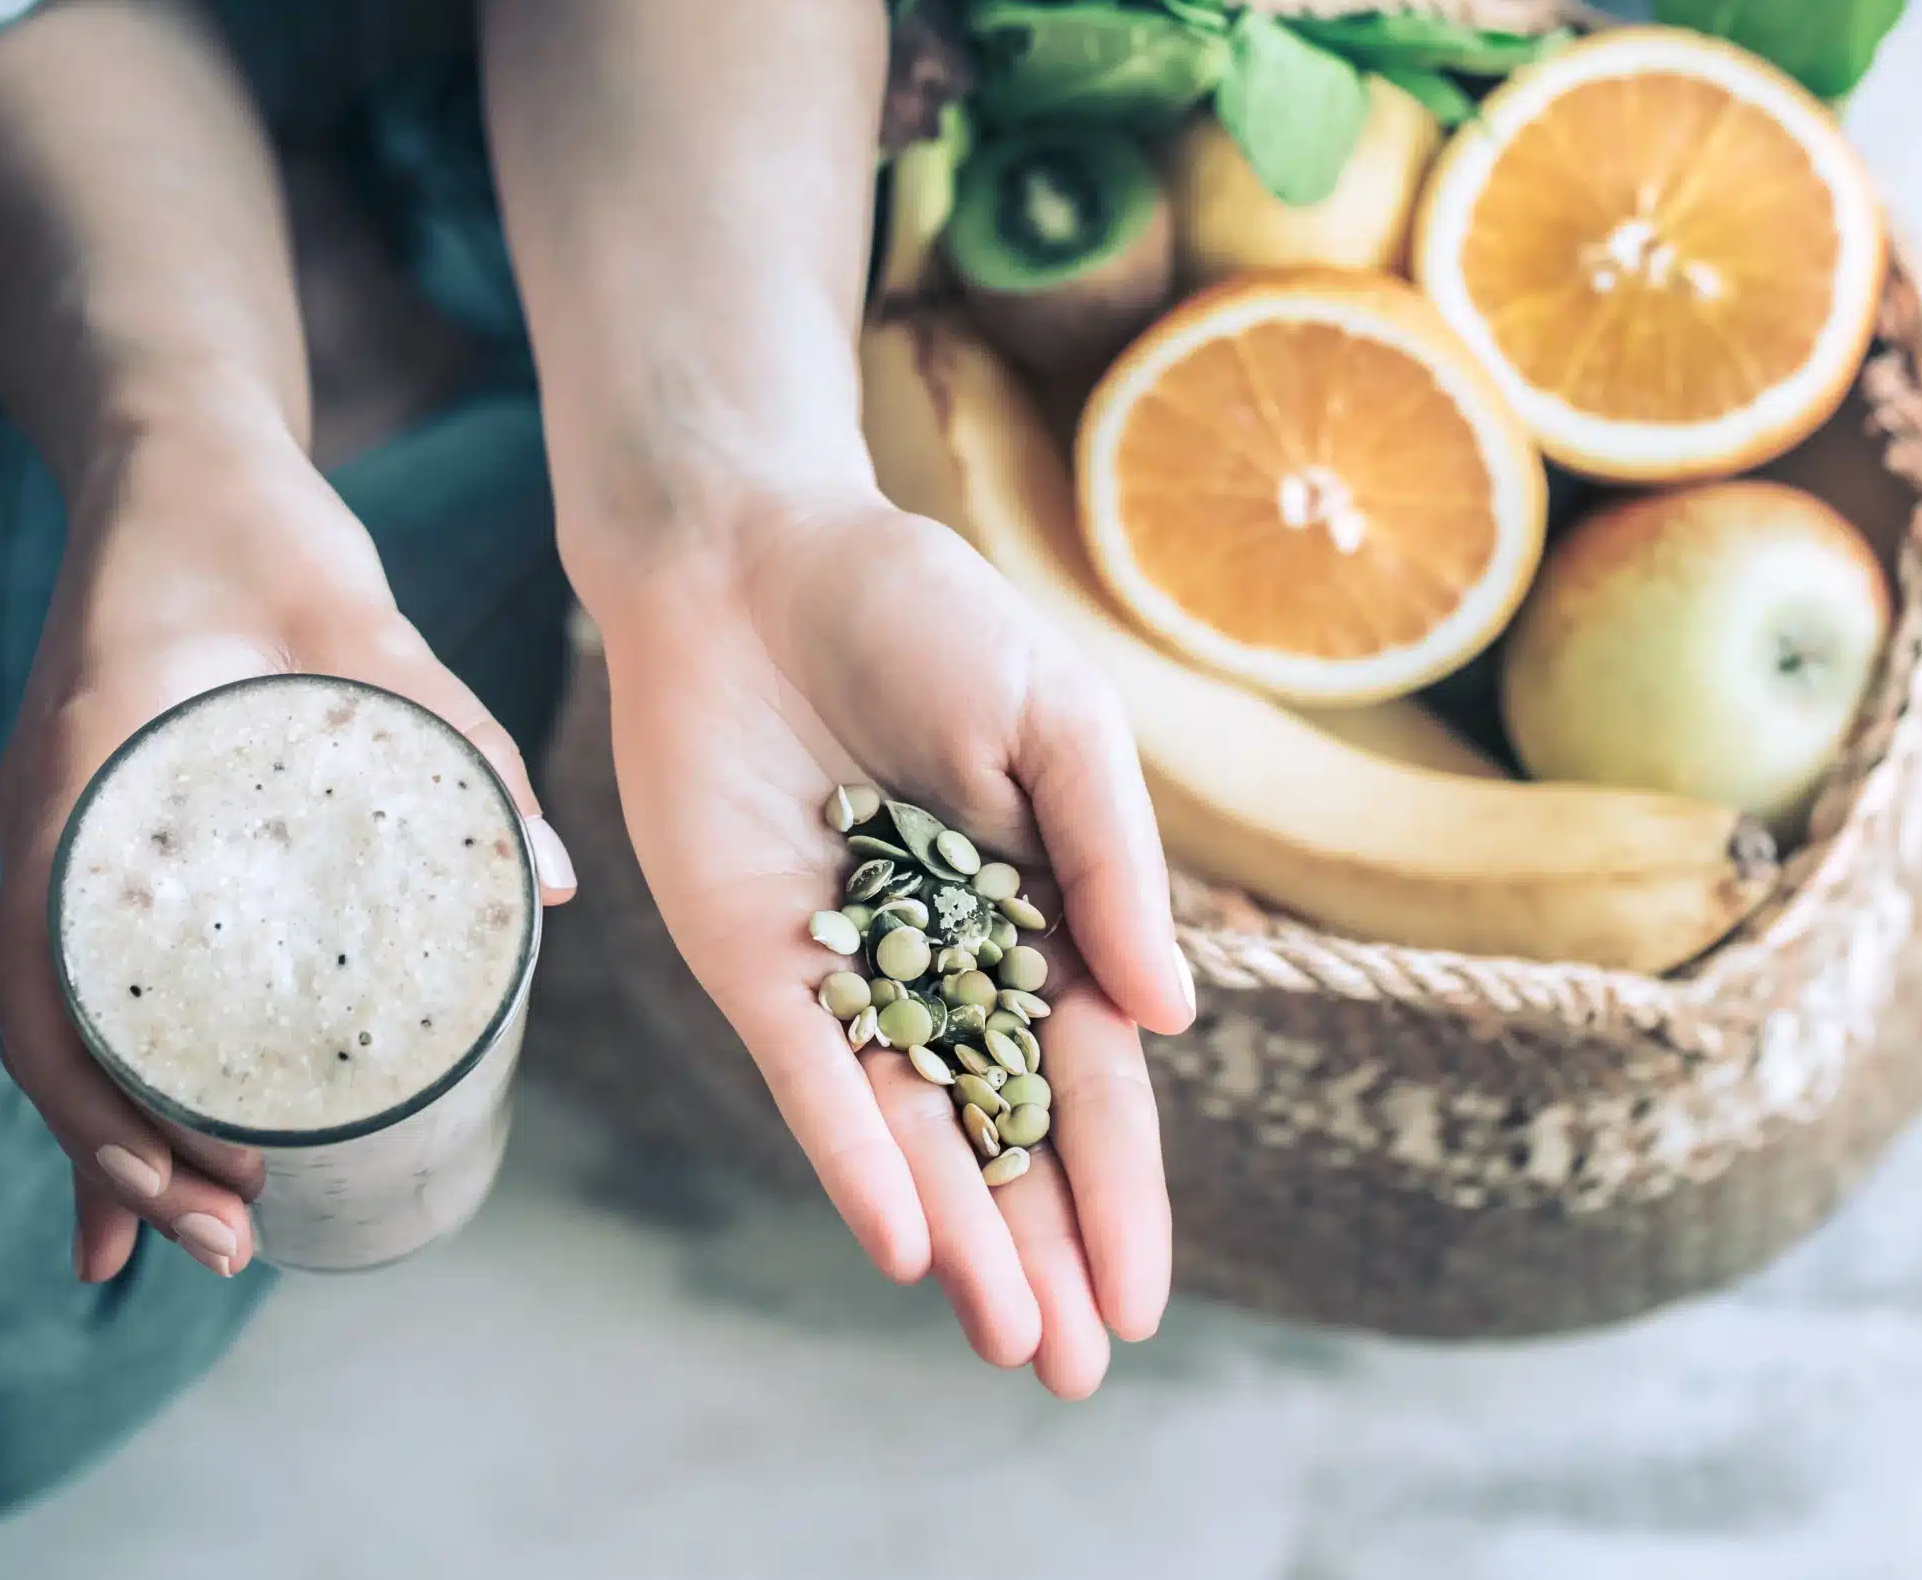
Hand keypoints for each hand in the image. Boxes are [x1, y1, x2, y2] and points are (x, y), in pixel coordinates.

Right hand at [0, 425, 574, 1283]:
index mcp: (79, 789)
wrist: (178, 458)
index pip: (48, 997)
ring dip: (106, 1137)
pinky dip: (108, 1070)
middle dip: (122, 1162)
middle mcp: (45, 828)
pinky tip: (155, 1148)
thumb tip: (562, 883)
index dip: (114, 1115)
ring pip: (53, 1025)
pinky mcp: (98, 835)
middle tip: (229, 1246)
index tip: (213, 1187)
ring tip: (187, 1243)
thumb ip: (460, 740)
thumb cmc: (258, 528)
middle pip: (46, 1040)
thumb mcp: (364, 622)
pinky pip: (80, 975)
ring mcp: (59, 838)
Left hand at [592, 484, 1194, 1397]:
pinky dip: (856, 1151)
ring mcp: (844, 970)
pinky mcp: (749, 956)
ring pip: (912, 1130)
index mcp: (1035, 914)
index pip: (1088, 1081)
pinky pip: (809, 1073)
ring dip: (963, 1236)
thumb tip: (1172, 1019)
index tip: (1144, 1300)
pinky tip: (904, 1236)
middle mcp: (940, 964)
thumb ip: (1111, 866)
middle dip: (1045, 1253)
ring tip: (1013, 1343)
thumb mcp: (1058, 723)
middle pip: (1002, 1134)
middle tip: (1077, 1372)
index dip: (1119, 1192)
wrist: (756, 550)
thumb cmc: (925, 612)